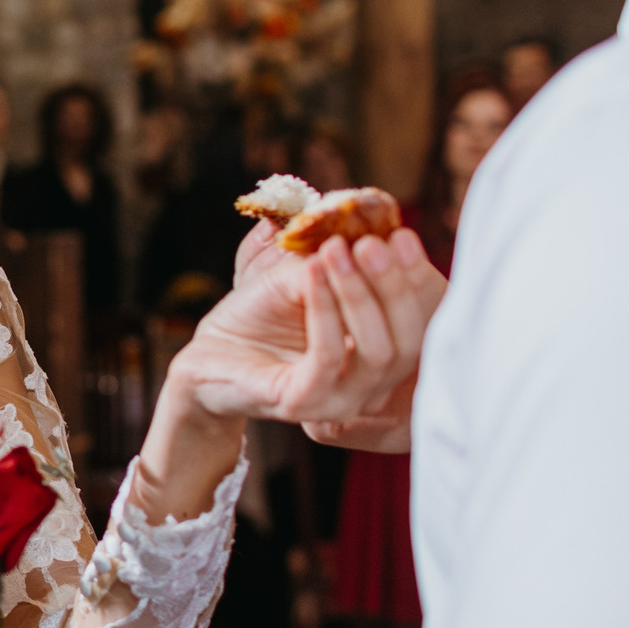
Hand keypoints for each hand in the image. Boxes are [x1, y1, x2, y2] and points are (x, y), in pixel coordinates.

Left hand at [131, 228, 443, 516]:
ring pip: (377, 352)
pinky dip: (324, 311)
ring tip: (336, 251)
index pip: (419, 321)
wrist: (210, 351)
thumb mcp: (303, 275)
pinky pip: (328, 359)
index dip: (415, 277)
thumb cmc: (262, 312)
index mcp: (380, 352)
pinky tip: (311, 274)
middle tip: (372, 242)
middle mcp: (372, 384)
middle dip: (393, 286)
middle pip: (408, 339)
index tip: (401, 234)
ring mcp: (341, 401)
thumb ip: (335, 258)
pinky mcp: (304, 404)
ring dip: (358, 294)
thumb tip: (364, 223)